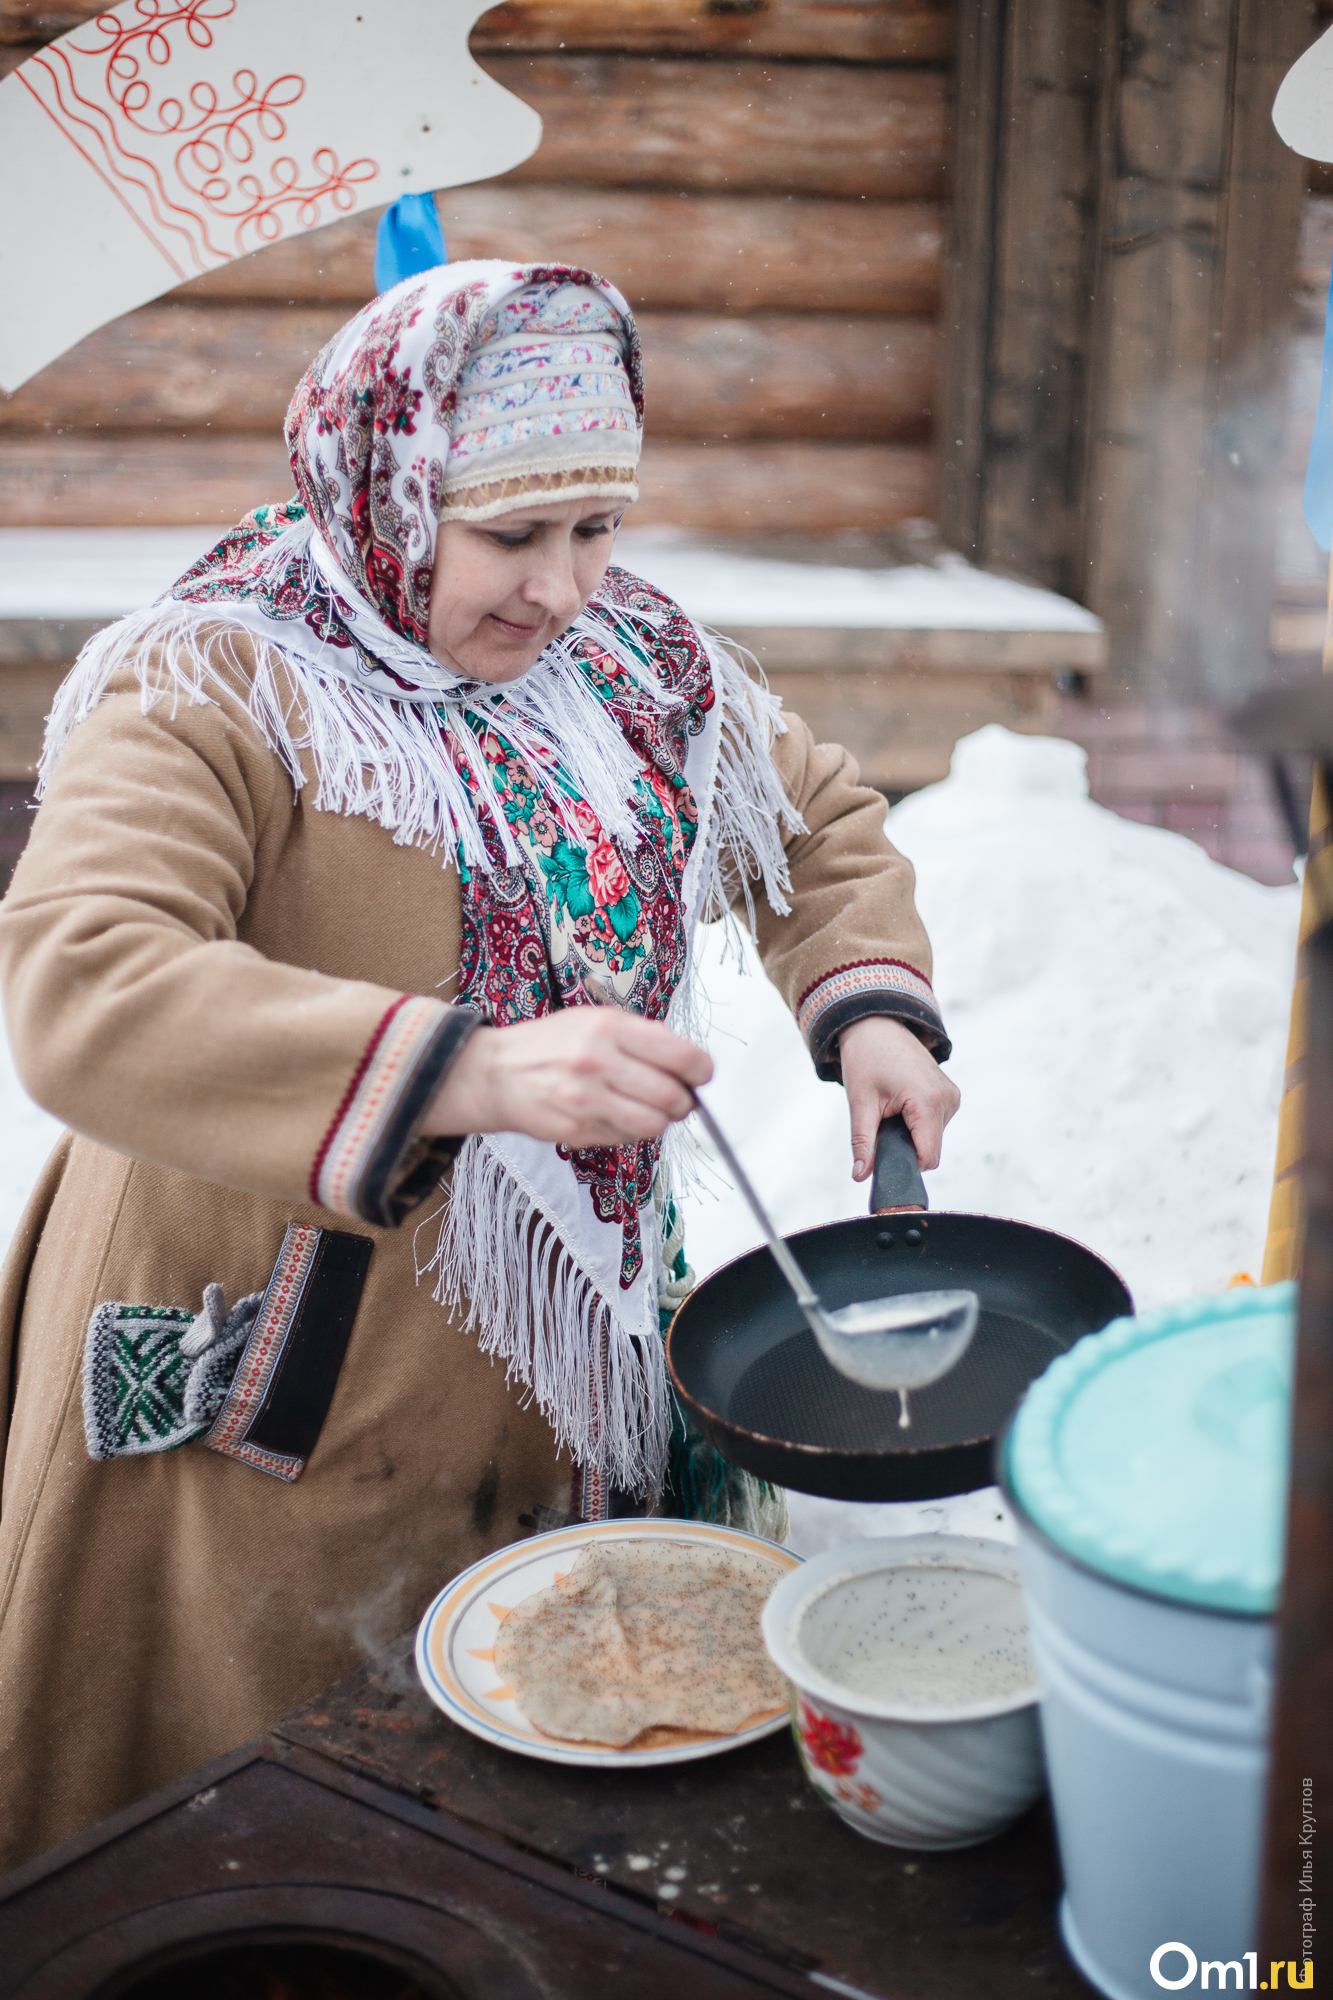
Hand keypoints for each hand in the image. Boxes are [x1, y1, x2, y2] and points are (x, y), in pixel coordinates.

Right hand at [421, 1009, 712, 1148]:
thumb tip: (689, 1062)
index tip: (701, 1074)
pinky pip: (626, 1138)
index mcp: (609, 1028)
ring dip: (662, 1120)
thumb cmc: (552, 1044)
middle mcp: (598, 1062)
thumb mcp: (595, 1020)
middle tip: (680, 1098)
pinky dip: (632, 1131)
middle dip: (684, 1101)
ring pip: (653, 1124)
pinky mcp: (577, 1130)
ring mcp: (586, 1100)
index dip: (700, 1070)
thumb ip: (642, 1037)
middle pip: (672, 1096)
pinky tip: (619, 1116)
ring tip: (653, 1110)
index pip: (680, 1056)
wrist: (497, 1072)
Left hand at [838, 1015, 959, 1181]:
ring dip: (910, 1134)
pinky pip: (936, 1124)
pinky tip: (902, 1104)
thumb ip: (862, 1143)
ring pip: (933, 1138)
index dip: (906, 1165)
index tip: (883, 1159)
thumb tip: (860, 1176)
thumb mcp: (860, 1103)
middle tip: (881, 1123)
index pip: (928, 1158)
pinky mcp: (951, 1094)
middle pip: (930, 1150)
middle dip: (905, 1146)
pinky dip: (918, 1123)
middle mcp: (948, 1100)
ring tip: (891, 1109)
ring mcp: (952, 1096)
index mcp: (928, 1102)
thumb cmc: (866, 1059)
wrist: (877, 1025)